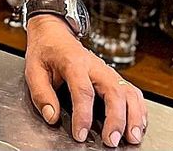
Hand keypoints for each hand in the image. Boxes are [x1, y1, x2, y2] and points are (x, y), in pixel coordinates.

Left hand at [24, 16, 146, 145]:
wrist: (55, 32)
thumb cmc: (45, 50)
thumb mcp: (33, 69)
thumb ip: (41, 94)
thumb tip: (52, 117)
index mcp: (73, 62)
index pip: (83, 90)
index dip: (83, 115)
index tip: (80, 134)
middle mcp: (95, 66)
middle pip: (113, 91)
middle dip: (116, 118)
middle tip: (111, 141)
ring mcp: (107, 70)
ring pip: (128, 91)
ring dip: (133, 115)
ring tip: (132, 137)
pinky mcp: (113, 76)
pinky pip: (132, 91)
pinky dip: (139, 108)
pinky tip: (138, 124)